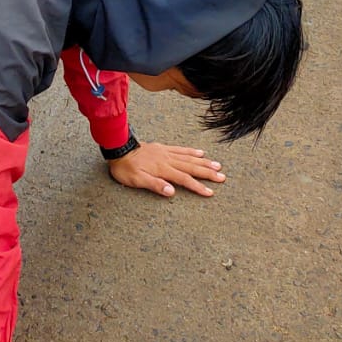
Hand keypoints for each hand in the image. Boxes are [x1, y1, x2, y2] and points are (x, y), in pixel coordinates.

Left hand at [107, 143, 225, 197]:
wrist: (119, 149)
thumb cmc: (126, 168)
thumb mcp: (137, 180)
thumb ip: (155, 185)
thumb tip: (172, 192)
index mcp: (163, 169)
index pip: (184, 179)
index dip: (198, 186)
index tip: (210, 192)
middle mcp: (167, 160)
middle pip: (191, 167)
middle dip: (208, 173)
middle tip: (222, 177)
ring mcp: (166, 153)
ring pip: (189, 157)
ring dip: (204, 162)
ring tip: (217, 165)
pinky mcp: (163, 148)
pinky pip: (180, 149)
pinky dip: (191, 151)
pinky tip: (200, 152)